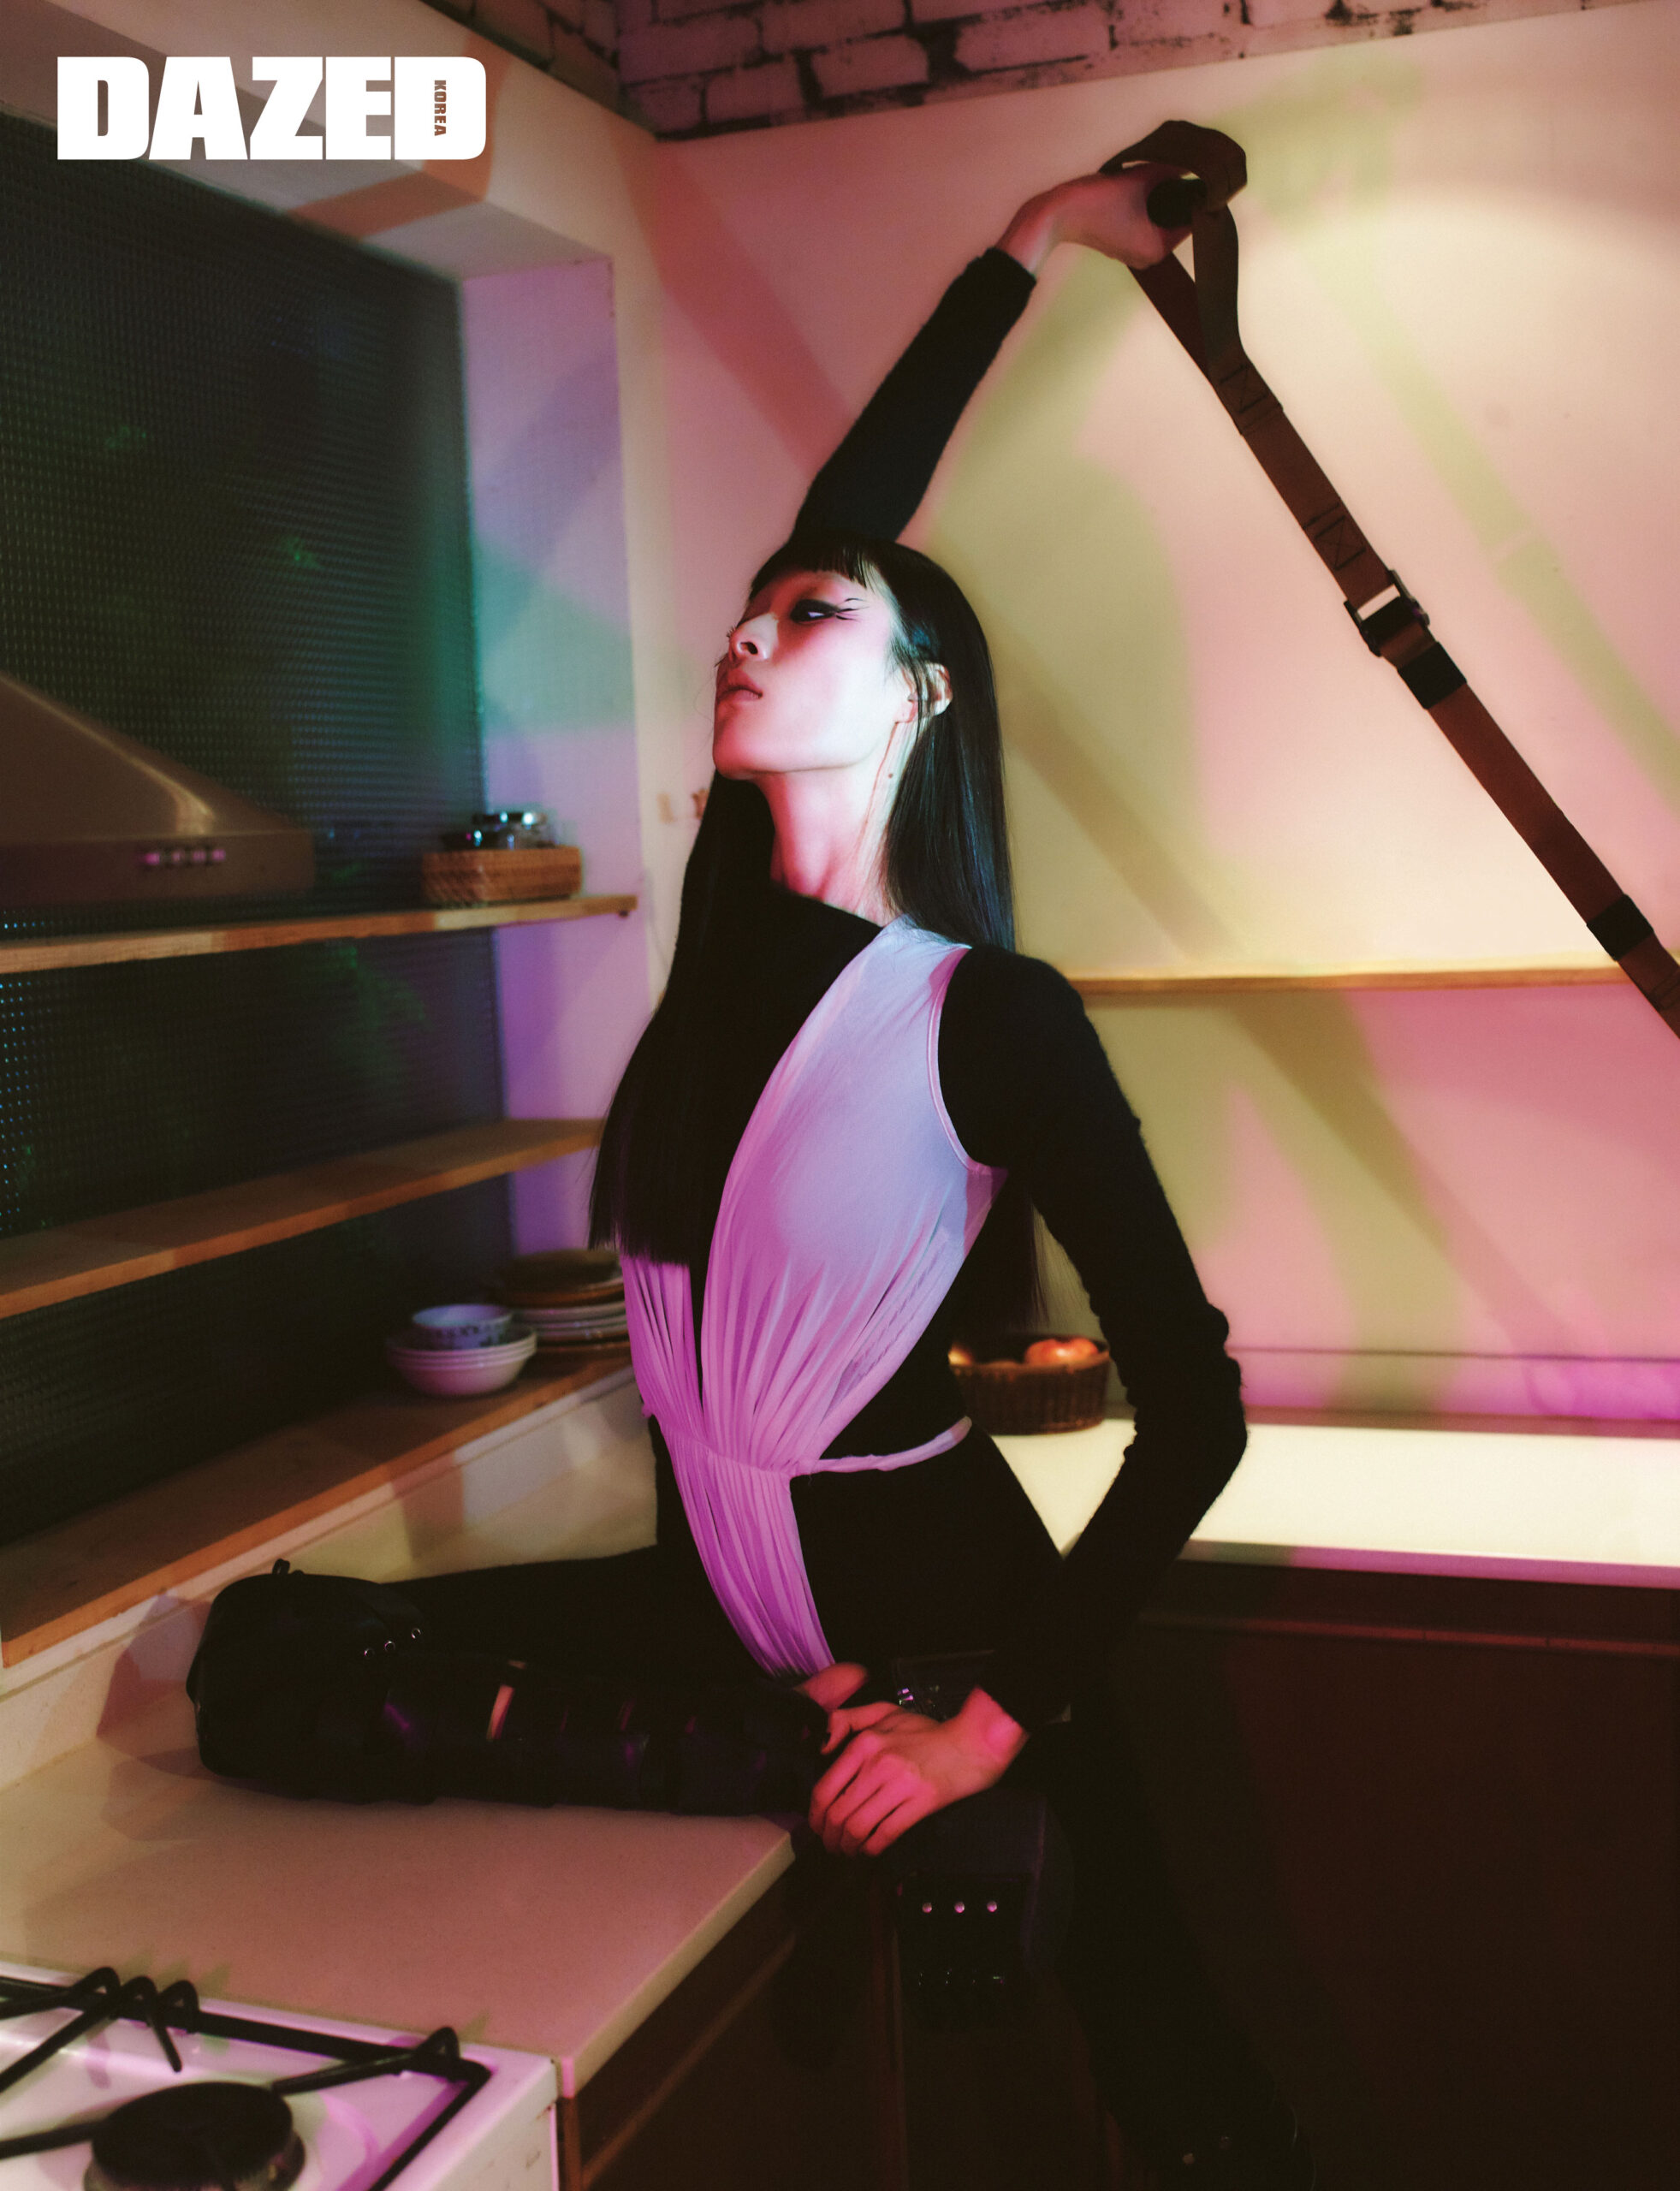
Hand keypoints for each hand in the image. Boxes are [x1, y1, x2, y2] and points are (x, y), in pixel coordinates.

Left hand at [807, 1684, 1027, 1857]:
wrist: (971, 1743)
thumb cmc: (927, 1731)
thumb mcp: (884, 1712)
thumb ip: (847, 1719)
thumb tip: (821, 1747)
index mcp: (865, 1743)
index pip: (826, 1787)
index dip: (815, 1815)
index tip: (817, 1826)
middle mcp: (878, 1764)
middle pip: (838, 1813)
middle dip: (829, 1836)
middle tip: (830, 1845)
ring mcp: (900, 1785)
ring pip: (858, 1827)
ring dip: (847, 1846)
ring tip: (847, 1851)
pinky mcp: (921, 1803)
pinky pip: (886, 1834)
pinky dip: (872, 1848)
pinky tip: (870, 1851)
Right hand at [997, 163, 1191, 277]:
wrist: (1057, 214)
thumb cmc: (1096, 201)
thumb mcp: (1139, 179)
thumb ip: (1169, 170)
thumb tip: (1190, 164)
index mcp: (1157, 249)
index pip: (1191, 222)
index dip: (1194, 197)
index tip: (1196, 177)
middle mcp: (1149, 257)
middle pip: (1175, 222)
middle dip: (1176, 197)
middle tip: (1176, 171)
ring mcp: (1134, 252)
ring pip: (1159, 221)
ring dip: (1160, 200)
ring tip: (1154, 178)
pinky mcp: (1121, 244)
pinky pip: (1144, 223)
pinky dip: (1145, 208)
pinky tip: (1139, 190)